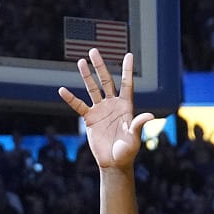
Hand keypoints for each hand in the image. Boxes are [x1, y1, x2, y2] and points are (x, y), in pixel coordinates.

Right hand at [58, 50, 153, 170]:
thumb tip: (151, 115)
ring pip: (92, 89)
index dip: (127, 70)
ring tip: (81, 61)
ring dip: (86, 76)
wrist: (114, 163)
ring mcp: (101, 110)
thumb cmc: (128, 151)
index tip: (128, 55)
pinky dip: (71, 99)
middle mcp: (113, 105)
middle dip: (100, 66)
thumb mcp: (134, 137)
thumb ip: (139, 124)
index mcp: (126, 107)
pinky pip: (79, 106)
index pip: (126, 84)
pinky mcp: (90, 119)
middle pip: (106, 81)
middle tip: (94, 51)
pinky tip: (62, 90)